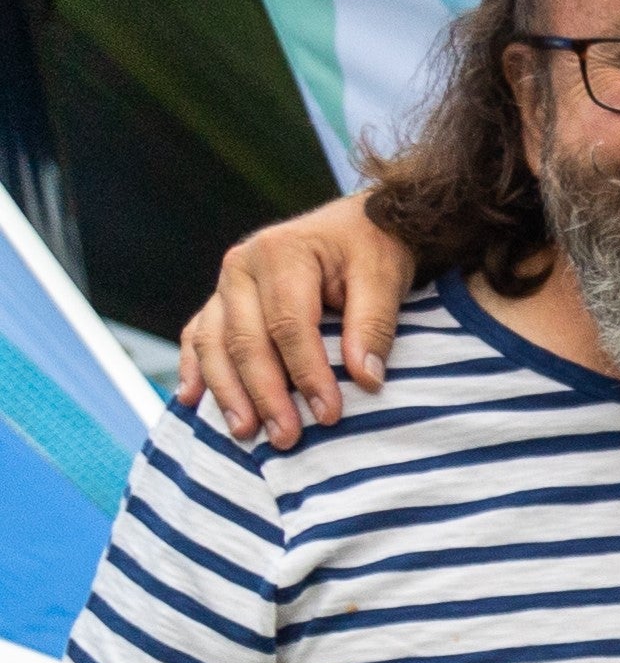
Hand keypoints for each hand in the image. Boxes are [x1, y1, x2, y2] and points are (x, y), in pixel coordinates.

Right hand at [180, 194, 407, 449]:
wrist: (357, 223)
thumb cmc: (373, 248)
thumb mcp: (384, 276)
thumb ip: (375, 324)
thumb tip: (366, 379)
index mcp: (281, 254)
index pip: (289, 326)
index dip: (308, 374)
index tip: (329, 416)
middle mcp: (241, 267)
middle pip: (245, 340)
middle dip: (264, 394)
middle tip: (285, 439)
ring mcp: (225, 284)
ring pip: (213, 343)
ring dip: (227, 392)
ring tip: (245, 433)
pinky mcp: (221, 301)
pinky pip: (198, 336)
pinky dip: (195, 368)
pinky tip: (193, 401)